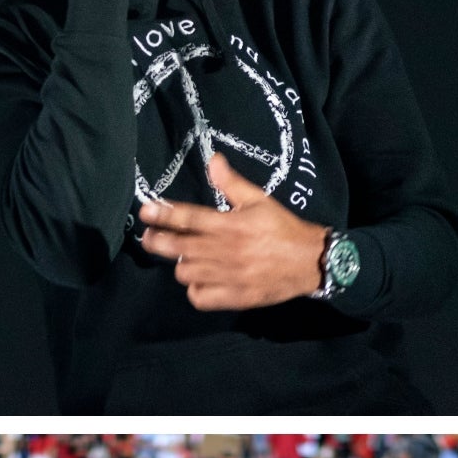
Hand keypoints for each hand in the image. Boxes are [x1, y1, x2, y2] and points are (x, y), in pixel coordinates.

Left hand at [138, 155, 328, 310]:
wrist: (311, 261)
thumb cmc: (283, 228)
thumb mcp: (260, 201)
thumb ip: (232, 183)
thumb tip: (212, 160)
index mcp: (230, 225)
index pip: (188, 218)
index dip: (162, 214)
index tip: (145, 212)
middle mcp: (226, 251)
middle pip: (179, 248)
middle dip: (158, 242)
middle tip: (149, 238)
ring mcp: (230, 276)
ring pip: (186, 273)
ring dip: (182, 265)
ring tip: (186, 259)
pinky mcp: (236, 296)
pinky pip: (201, 297)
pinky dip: (196, 290)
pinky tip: (201, 281)